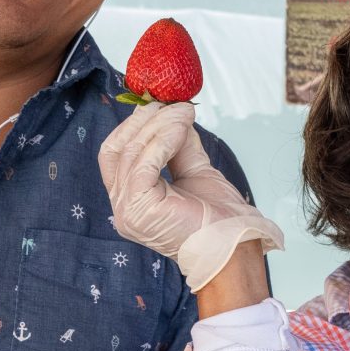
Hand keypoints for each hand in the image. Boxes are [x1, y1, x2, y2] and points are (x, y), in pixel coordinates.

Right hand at [98, 100, 283, 289]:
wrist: (234, 246)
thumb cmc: (218, 218)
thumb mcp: (194, 172)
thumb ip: (179, 147)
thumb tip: (174, 116)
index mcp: (130, 202)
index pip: (114, 155)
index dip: (132, 127)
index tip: (157, 105)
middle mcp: (122, 209)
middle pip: (116, 151)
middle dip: (144, 122)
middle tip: (172, 104)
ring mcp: (127, 212)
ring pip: (131, 153)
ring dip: (159, 126)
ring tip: (184, 113)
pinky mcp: (139, 210)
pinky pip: (143, 164)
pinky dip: (162, 140)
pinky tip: (181, 129)